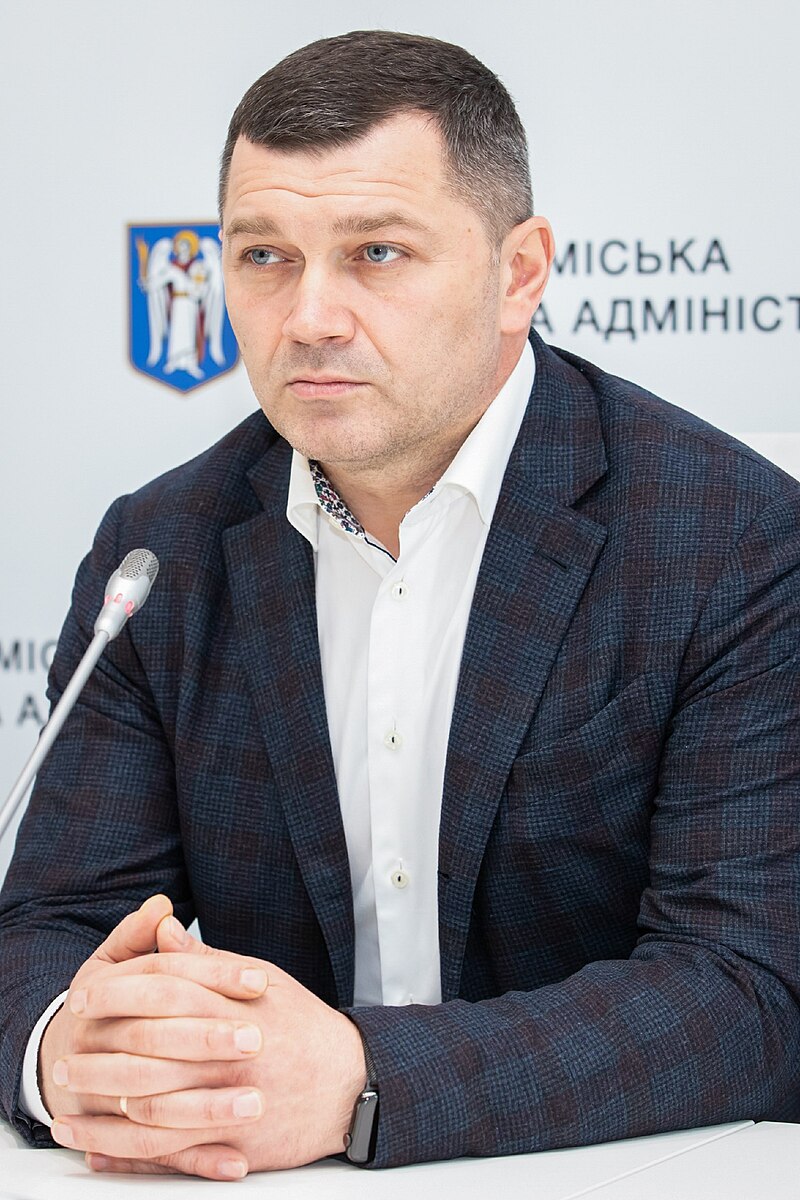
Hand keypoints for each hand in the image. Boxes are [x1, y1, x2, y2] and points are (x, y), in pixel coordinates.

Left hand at [48, 907, 366, 1179]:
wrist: (349, 1081)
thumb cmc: (301, 1025)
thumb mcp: (261, 979)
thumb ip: (207, 961)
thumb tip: (163, 930)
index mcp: (233, 1005)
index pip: (164, 989)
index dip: (117, 990)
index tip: (83, 996)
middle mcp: (230, 1053)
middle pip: (149, 1048)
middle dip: (98, 1052)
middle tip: (65, 1056)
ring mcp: (232, 1101)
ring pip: (152, 1107)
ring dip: (103, 1108)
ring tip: (68, 1106)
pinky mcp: (235, 1142)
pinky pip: (171, 1153)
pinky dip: (129, 1154)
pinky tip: (99, 1150)